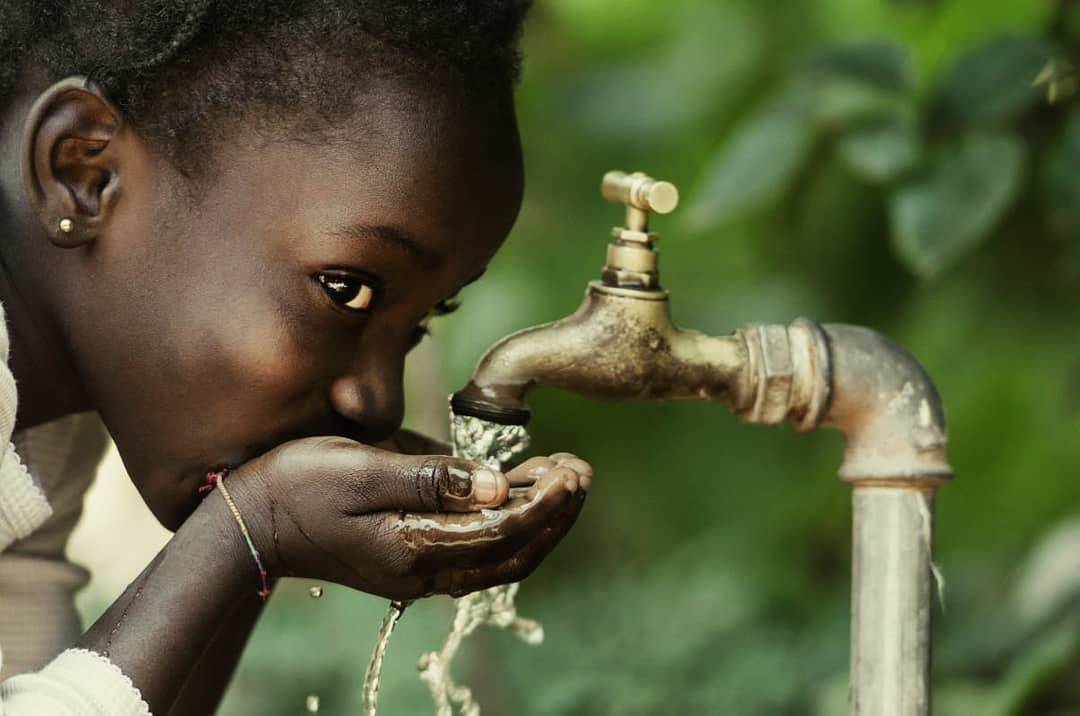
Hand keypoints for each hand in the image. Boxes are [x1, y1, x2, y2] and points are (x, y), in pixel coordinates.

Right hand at [217, 437, 589, 599]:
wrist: (251, 522)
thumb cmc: (299, 484)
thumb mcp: (362, 468)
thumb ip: (432, 478)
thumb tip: (498, 486)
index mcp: (414, 548)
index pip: (503, 532)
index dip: (545, 503)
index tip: (572, 470)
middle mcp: (423, 571)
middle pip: (513, 554)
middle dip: (555, 515)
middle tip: (581, 471)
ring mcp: (418, 571)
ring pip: (500, 558)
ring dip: (538, 522)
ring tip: (564, 478)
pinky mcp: (412, 559)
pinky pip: (477, 551)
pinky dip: (510, 526)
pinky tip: (521, 492)